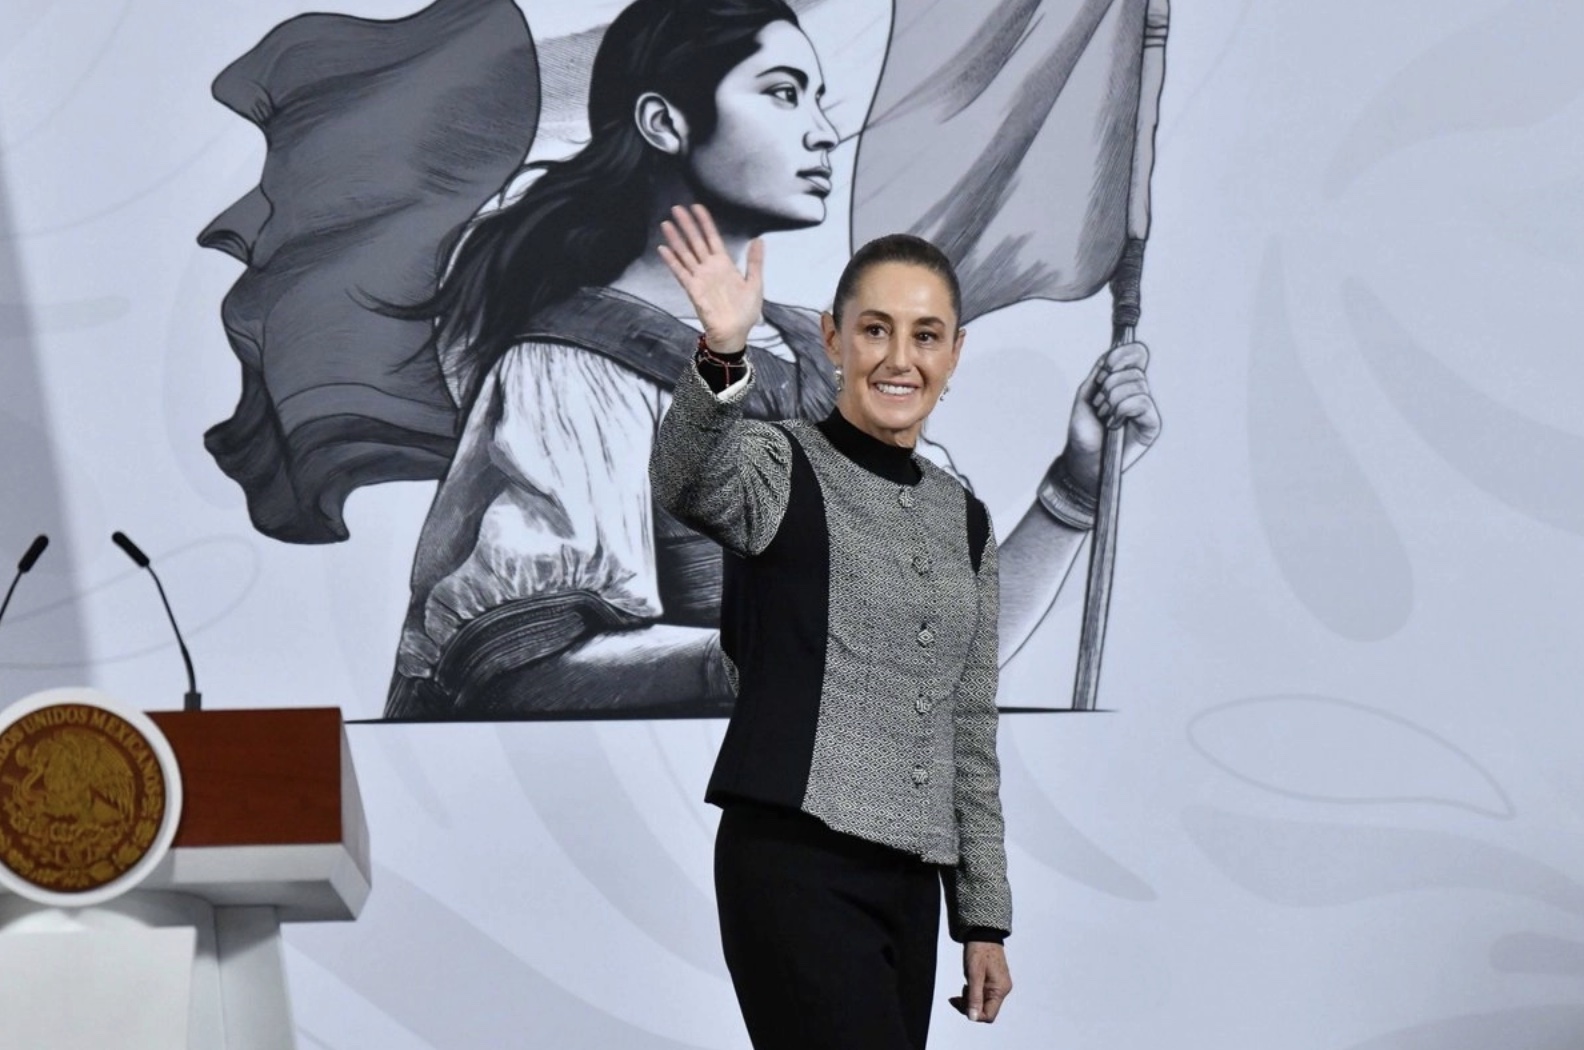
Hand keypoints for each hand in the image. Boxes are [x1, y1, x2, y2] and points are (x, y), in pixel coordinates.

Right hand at [657, 203, 763, 352]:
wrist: (735, 333)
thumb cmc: (746, 312)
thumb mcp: (755, 283)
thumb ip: (754, 262)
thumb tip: (759, 240)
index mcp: (724, 265)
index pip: (712, 238)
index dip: (705, 222)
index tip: (697, 207)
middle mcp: (709, 268)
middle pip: (695, 241)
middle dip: (687, 225)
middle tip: (676, 207)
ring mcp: (699, 278)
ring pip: (685, 253)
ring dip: (676, 239)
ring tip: (666, 223)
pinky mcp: (693, 290)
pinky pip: (680, 272)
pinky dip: (672, 261)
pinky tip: (663, 249)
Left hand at [949, 941, 1011, 1023]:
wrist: (983, 934)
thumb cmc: (979, 950)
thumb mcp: (974, 974)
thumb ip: (974, 997)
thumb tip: (973, 1017)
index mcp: (1000, 989)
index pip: (989, 1015)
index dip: (974, 1014)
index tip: (960, 1003)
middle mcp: (1002, 990)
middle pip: (985, 1010)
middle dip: (970, 1006)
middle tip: (957, 996)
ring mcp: (998, 985)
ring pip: (983, 1003)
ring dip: (970, 999)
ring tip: (964, 986)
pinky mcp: (994, 981)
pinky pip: (983, 994)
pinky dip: (973, 992)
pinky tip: (968, 984)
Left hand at [1058, 341, 1161, 494]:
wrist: (1083, 458)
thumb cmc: (1083, 431)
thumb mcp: (1086, 394)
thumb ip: (1100, 371)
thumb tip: (1113, 352)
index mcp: (1123, 382)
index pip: (1137, 355)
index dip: (1124, 354)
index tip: (1107, 365)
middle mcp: (1138, 392)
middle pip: (1134, 371)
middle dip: (1109, 386)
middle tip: (1099, 404)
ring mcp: (1146, 409)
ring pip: (1137, 385)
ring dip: (1113, 400)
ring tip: (1104, 417)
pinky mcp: (1152, 424)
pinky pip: (1143, 402)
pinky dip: (1123, 410)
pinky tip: (1114, 424)